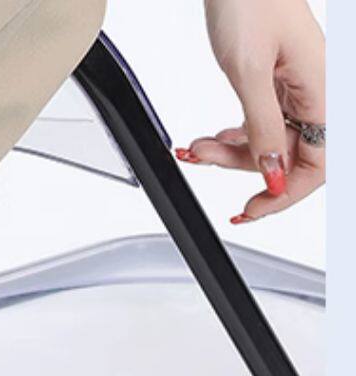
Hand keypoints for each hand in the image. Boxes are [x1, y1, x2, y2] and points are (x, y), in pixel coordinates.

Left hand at [175, 0, 324, 224]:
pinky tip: (212, 138)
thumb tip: (273, 172)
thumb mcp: (248, 74)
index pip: (317, 163)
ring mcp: (299, 86)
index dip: (284, 192)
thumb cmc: (250, 3)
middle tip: (204, 159)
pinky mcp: (279, 80)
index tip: (251, 208)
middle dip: (243, 166)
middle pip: (289, 155)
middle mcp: (318, 90)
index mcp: (325, 89)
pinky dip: (234, 134)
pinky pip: (263, 121)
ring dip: (230, 151)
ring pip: (271, 140)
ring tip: (196, 146)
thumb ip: (263, 127)